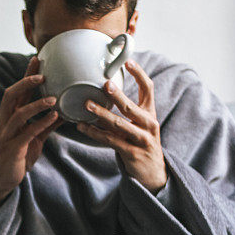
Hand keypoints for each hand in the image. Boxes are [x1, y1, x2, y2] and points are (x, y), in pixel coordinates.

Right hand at [0, 55, 63, 205]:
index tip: (37, 60)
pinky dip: (40, 123)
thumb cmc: (19, 156)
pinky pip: (26, 132)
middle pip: (11, 95)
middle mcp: (5, 122)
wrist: (5, 179)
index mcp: (9, 116)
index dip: (26, 75)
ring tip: (54, 99)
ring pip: (19, 113)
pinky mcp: (13, 148)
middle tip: (42, 74)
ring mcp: (7, 134)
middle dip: (26, 82)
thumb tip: (64, 113)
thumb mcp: (35, 138)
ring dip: (36, 104)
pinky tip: (53, 117)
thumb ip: (47, 124)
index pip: (17, 91)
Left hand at [76, 60, 167, 193]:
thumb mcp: (140, 123)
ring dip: (101, 114)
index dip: (139, 74)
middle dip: (118, 96)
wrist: (153, 172)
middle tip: (105, 84)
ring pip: (119, 125)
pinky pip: (110, 141)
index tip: (127, 61)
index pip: (148, 88)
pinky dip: (94, 133)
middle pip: (132, 107)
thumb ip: (127, 110)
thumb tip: (104, 90)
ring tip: (87, 105)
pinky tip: (82, 127)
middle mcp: (149, 124)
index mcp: (150, 113)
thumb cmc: (141, 142)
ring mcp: (141, 139)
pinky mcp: (131, 153)